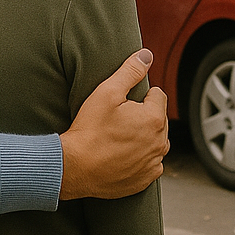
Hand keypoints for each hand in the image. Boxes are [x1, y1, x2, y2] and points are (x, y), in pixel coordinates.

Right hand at [58, 49, 169, 199]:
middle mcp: (159, 143)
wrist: (74, 167)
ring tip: (117, 135)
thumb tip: (146, 55)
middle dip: (143, 115)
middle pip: (158, 118)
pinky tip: (120, 153)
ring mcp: (153, 164)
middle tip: (117, 118)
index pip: (158, 95)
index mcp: (154, 119)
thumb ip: (130, 71)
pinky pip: (149, 162)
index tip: (122, 103)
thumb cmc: (89, 129)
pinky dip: (139, 157)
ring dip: (143, 136)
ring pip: (155, 140)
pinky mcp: (145, 180)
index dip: (139, 95)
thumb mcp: (107, 92)